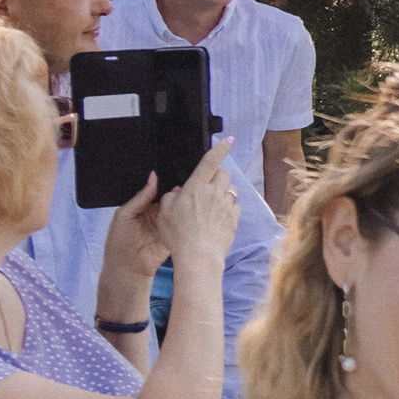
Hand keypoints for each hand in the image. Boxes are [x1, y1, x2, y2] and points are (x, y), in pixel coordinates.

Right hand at [156, 142, 239, 272]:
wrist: (199, 257)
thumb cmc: (179, 236)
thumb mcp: (164, 213)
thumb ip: (171, 196)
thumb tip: (179, 190)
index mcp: (196, 187)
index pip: (210, 161)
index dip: (220, 148)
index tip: (227, 141)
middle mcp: (214, 193)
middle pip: (223, 173)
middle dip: (217, 175)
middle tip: (206, 186)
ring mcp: (227, 206)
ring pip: (230, 190)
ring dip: (222, 192)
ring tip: (210, 205)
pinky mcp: (234, 219)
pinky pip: (234, 207)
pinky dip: (228, 209)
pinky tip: (217, 218)